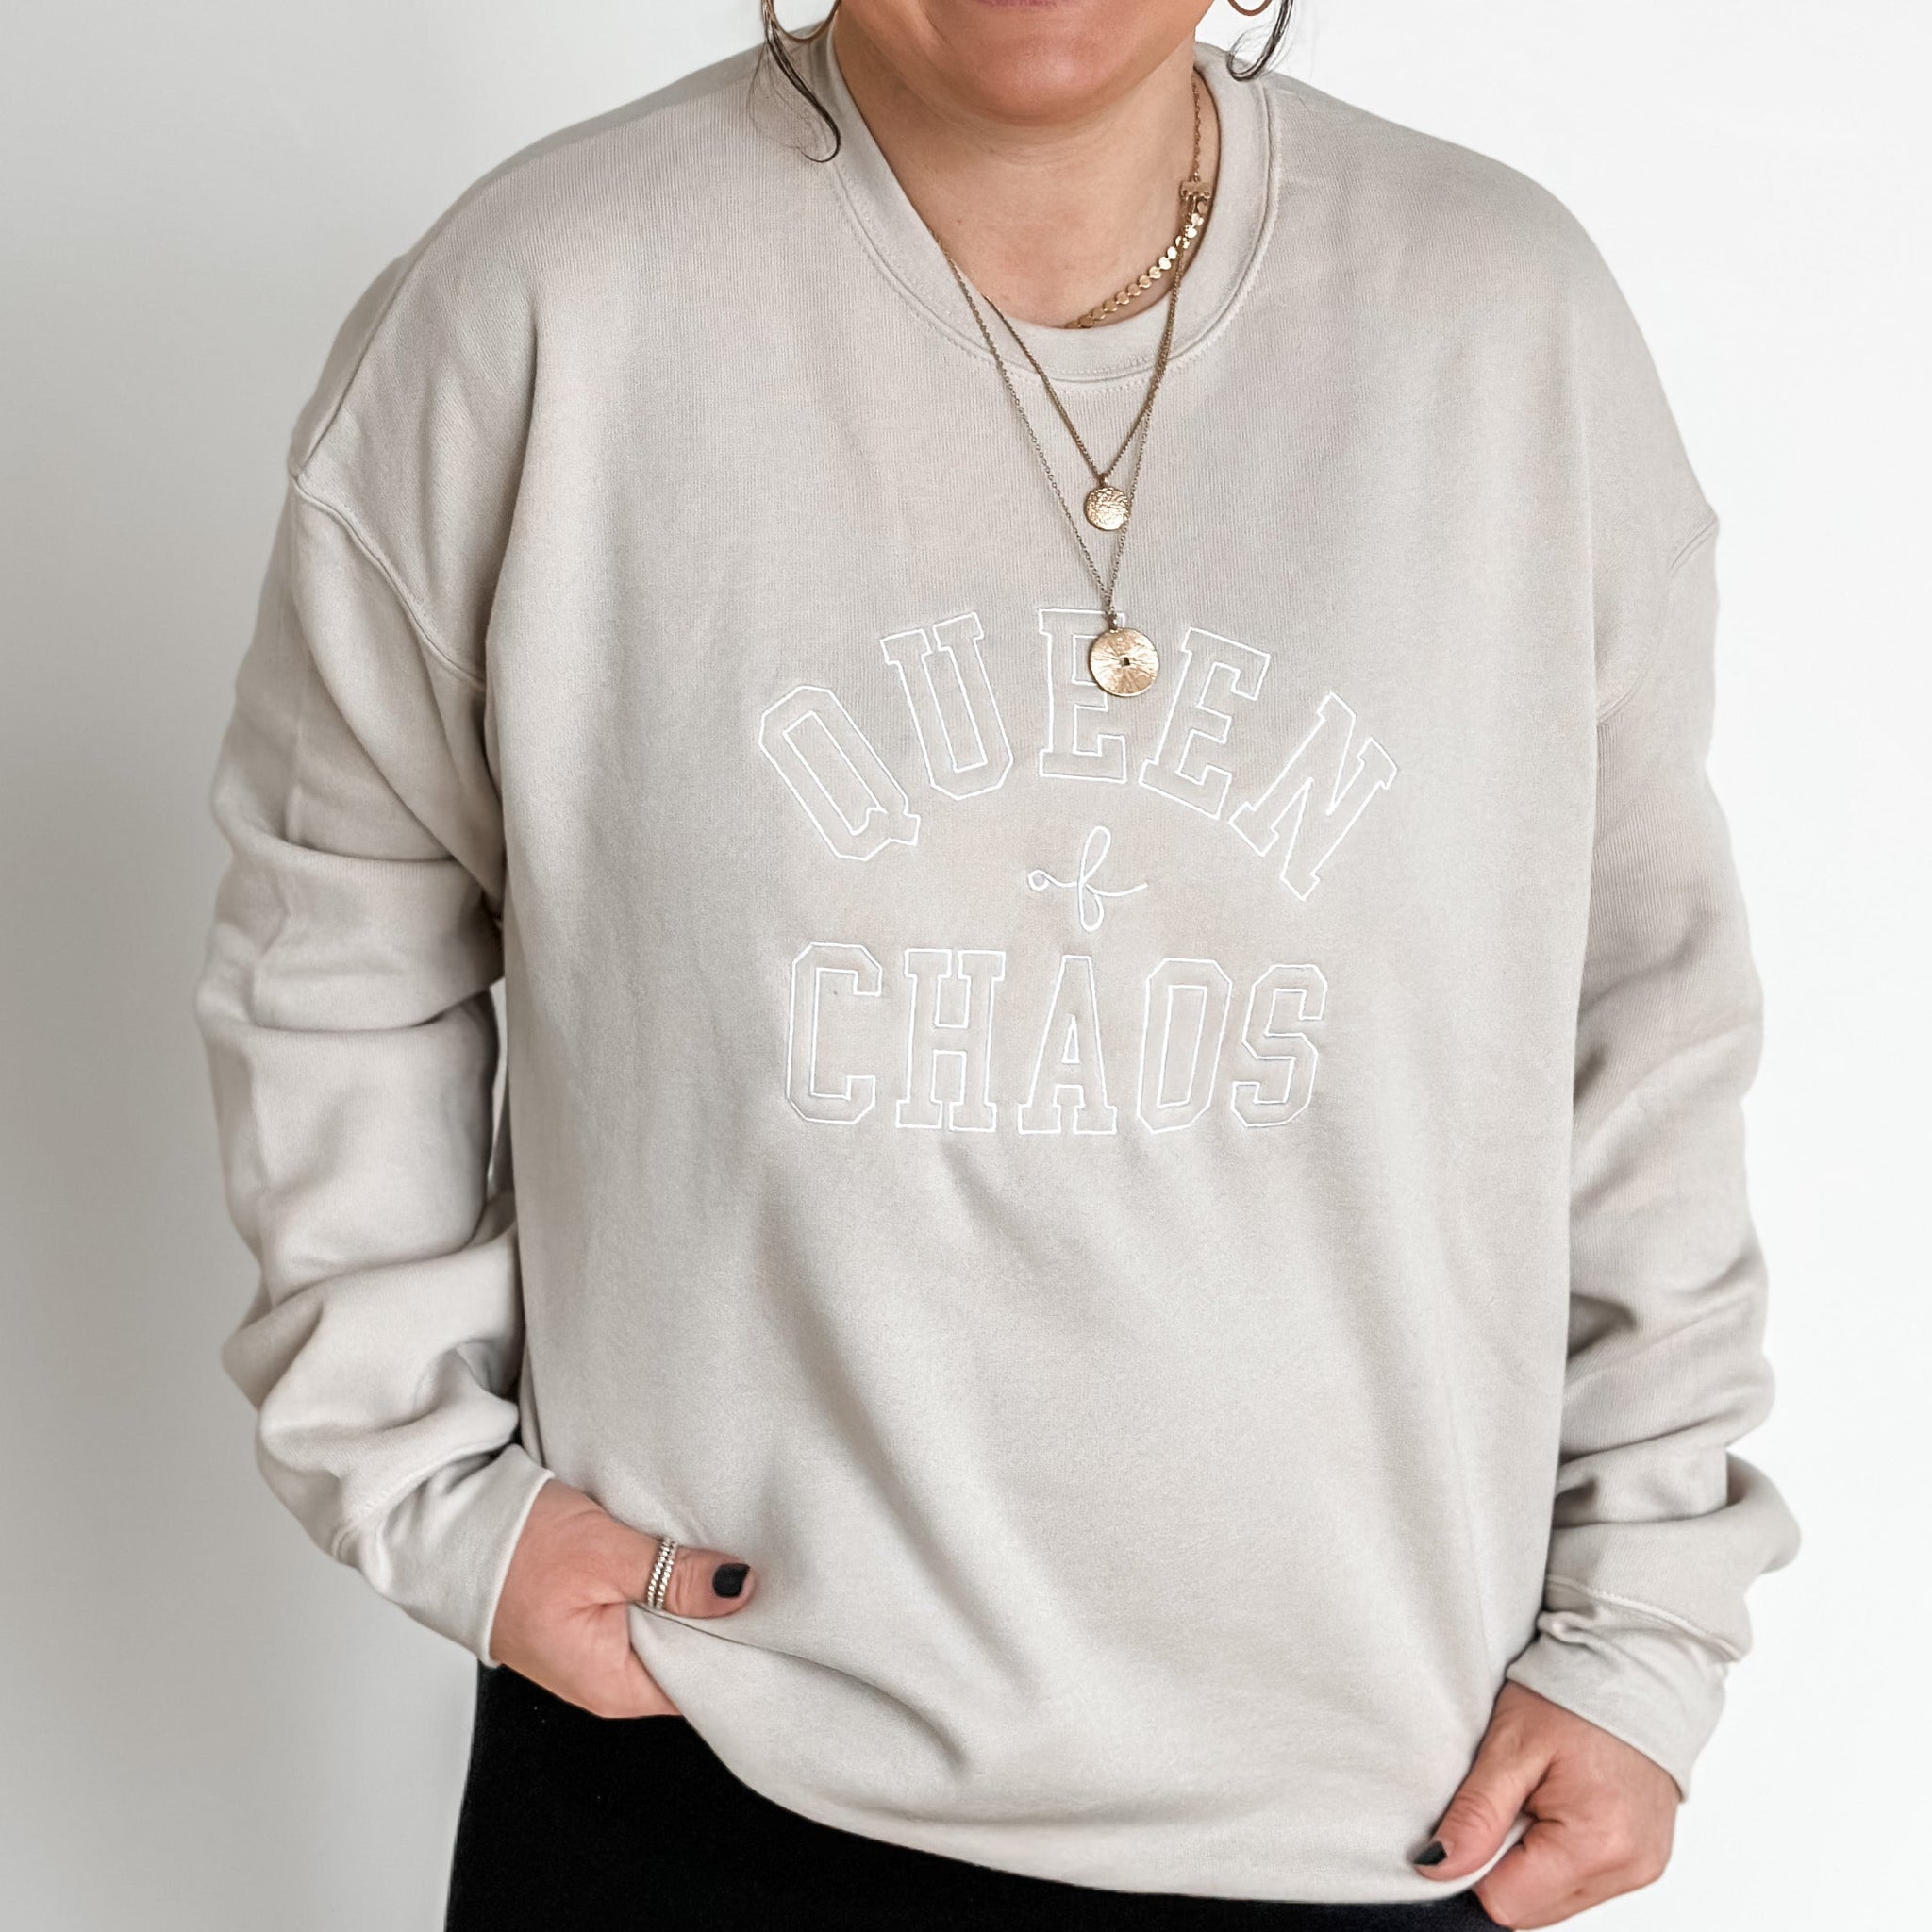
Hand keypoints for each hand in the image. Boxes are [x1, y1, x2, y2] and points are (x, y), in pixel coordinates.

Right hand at [486, 1479, 758, 1717]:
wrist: (449, 1527)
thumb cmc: (514, 1549)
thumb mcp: (605, 1555)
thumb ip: (674, 1578)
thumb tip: (741, 1589)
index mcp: (612, 1685)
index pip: (701, 1685)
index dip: (741, 1646)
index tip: (775, 1608)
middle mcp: (605, 1679)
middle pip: (689, 1656)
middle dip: (722, 1616)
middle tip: (760, 1570)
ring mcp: (594, 1648)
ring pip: (667, 1627)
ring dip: (691, 1594)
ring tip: (725, 1557)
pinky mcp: (586, 1617)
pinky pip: (642, 1608)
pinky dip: (663, 1582)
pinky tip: (683, 1556)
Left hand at [1416, 1682, 1678, 1927]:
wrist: (1635, 1669)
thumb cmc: (1573, 1695)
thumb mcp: (1510, 1745)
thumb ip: (1474, 1814)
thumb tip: (1437, 1867)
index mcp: (1596, 1844)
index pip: (1504, 1903)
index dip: (1473, 1866)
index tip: (1472, 1820)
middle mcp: (1627, 1869)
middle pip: (1530, 1910)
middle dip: (1502, 1864)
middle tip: (1509, 1798)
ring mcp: (1641, 1869)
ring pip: (1554, 1900)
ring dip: (1531, 1861)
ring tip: (1536, 1796)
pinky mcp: (1644, 1861)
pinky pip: (1582, 1882)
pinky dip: (1558, 1853)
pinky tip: (1559, 1806)